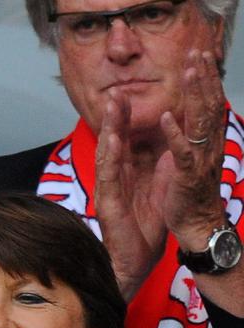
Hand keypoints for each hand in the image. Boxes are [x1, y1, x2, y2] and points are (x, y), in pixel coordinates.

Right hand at [95, 89, 166, 299]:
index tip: (129, 95)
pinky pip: (108, 175)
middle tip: (116, 91)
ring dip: (108, 128)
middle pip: (113, 141)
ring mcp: (108, 189)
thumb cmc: (145, 229)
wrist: (135, 260)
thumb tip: (168, 146)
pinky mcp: (107, 202)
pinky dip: (109, 155)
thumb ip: (158, 168)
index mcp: (127, 175)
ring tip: (112, 105)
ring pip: (107, 152)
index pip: (125, 141)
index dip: (126, 119)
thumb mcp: (157, 190)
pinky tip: (111, 138)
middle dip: (114, 116)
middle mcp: (114, 178)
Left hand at [156, 50, 227, 246]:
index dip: (206, 80)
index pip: (209, 105)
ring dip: (194, 95)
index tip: (201, 57)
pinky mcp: (186, 175)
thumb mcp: (191, 160)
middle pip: (208, 105)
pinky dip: (175, 134)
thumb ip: (191, 138)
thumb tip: (189, 117)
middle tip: (198, 52)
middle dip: (204, 78)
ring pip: (199, 122)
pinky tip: (167, 117)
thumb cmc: (190, 194)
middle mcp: (208, 147)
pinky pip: (181, 152)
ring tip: (189, 71)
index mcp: (207, 143)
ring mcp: (199, 159)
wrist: (196, 225)